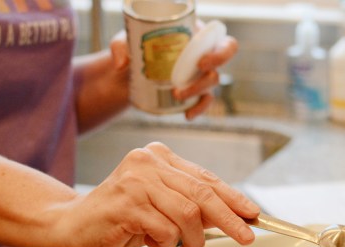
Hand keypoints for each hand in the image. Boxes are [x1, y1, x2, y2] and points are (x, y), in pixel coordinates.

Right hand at [60, 142, 258, 246]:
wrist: (72, 224)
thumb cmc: (121, 218)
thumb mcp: (162, 207)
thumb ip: (192, 207)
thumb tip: (234, 218)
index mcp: (160, 157)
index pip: (206, 179)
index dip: (234, 198)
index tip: (253, 214)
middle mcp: (148, 162)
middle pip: (203, 194)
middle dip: (230, 220)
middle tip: (246, 238)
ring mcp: (136, 181)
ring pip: (188, 215)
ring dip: (191, 240)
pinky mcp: (126, 204)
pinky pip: (165, 230)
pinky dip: (166, 245)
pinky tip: (153, 243)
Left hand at [109, 25, 237, 120]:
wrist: (129, 73)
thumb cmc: (132, 49)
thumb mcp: (125, 42)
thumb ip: (120, 46)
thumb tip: (122, 63)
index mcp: (194, 34)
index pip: (220, 39)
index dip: (220, 52)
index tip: (202, 62)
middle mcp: (202, 52)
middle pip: (223, 60)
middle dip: (211, 72)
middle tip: (193, 77)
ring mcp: (200, 73)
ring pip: (212, 82)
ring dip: (197, 91)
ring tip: (177, 95)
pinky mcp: (194, 91)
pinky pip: (205, 101)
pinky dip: (198, 109)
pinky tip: (187, 115)